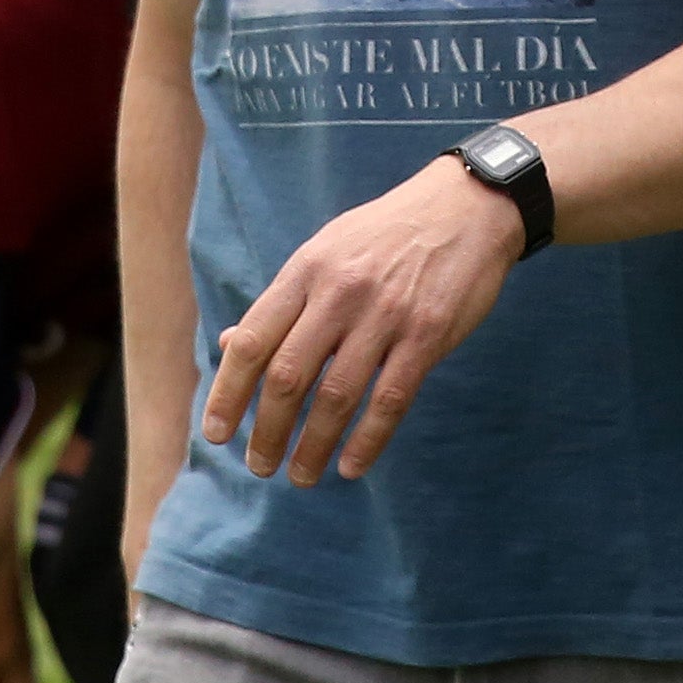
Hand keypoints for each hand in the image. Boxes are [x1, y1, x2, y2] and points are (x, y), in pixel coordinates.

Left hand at [201, 156, 521, 486]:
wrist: (466, 206)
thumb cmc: (385, 234)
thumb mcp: (325, 251)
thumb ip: (283, 301)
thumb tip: (232, 346)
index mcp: (306, 270)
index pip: (254, 341)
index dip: (229, 392)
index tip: (216, 433)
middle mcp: (340, 292)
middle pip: (288, 376)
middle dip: (267, 431)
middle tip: (259, 466)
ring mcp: (385, 314)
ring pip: (336, 396)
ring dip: (313, 446)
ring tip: (301, 476)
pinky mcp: (428, 334)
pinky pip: (390, 400)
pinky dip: (367, 441)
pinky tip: (351, 466)